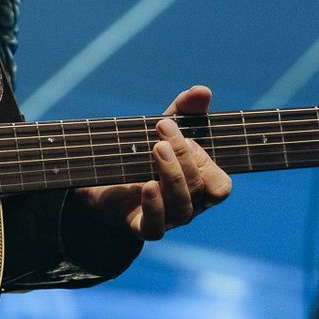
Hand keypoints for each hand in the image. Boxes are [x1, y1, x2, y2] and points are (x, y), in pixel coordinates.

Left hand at [75, 84, 232, 240]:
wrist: (98, 181)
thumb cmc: (141, 155)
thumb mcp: (163, 129)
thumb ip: (184, 110)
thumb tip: (202, 90)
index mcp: (199, 187)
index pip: (219, 186)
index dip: (207, 161)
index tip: (187, 134)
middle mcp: (188, 206)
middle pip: (199, 189)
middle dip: (184, 154)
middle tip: (163, 126)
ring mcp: (166, 219)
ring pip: (181, 207)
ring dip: (171, 174)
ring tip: (156, 148)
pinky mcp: (140, 227)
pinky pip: (155, 228)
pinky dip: (154, 206)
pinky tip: (147, 185)